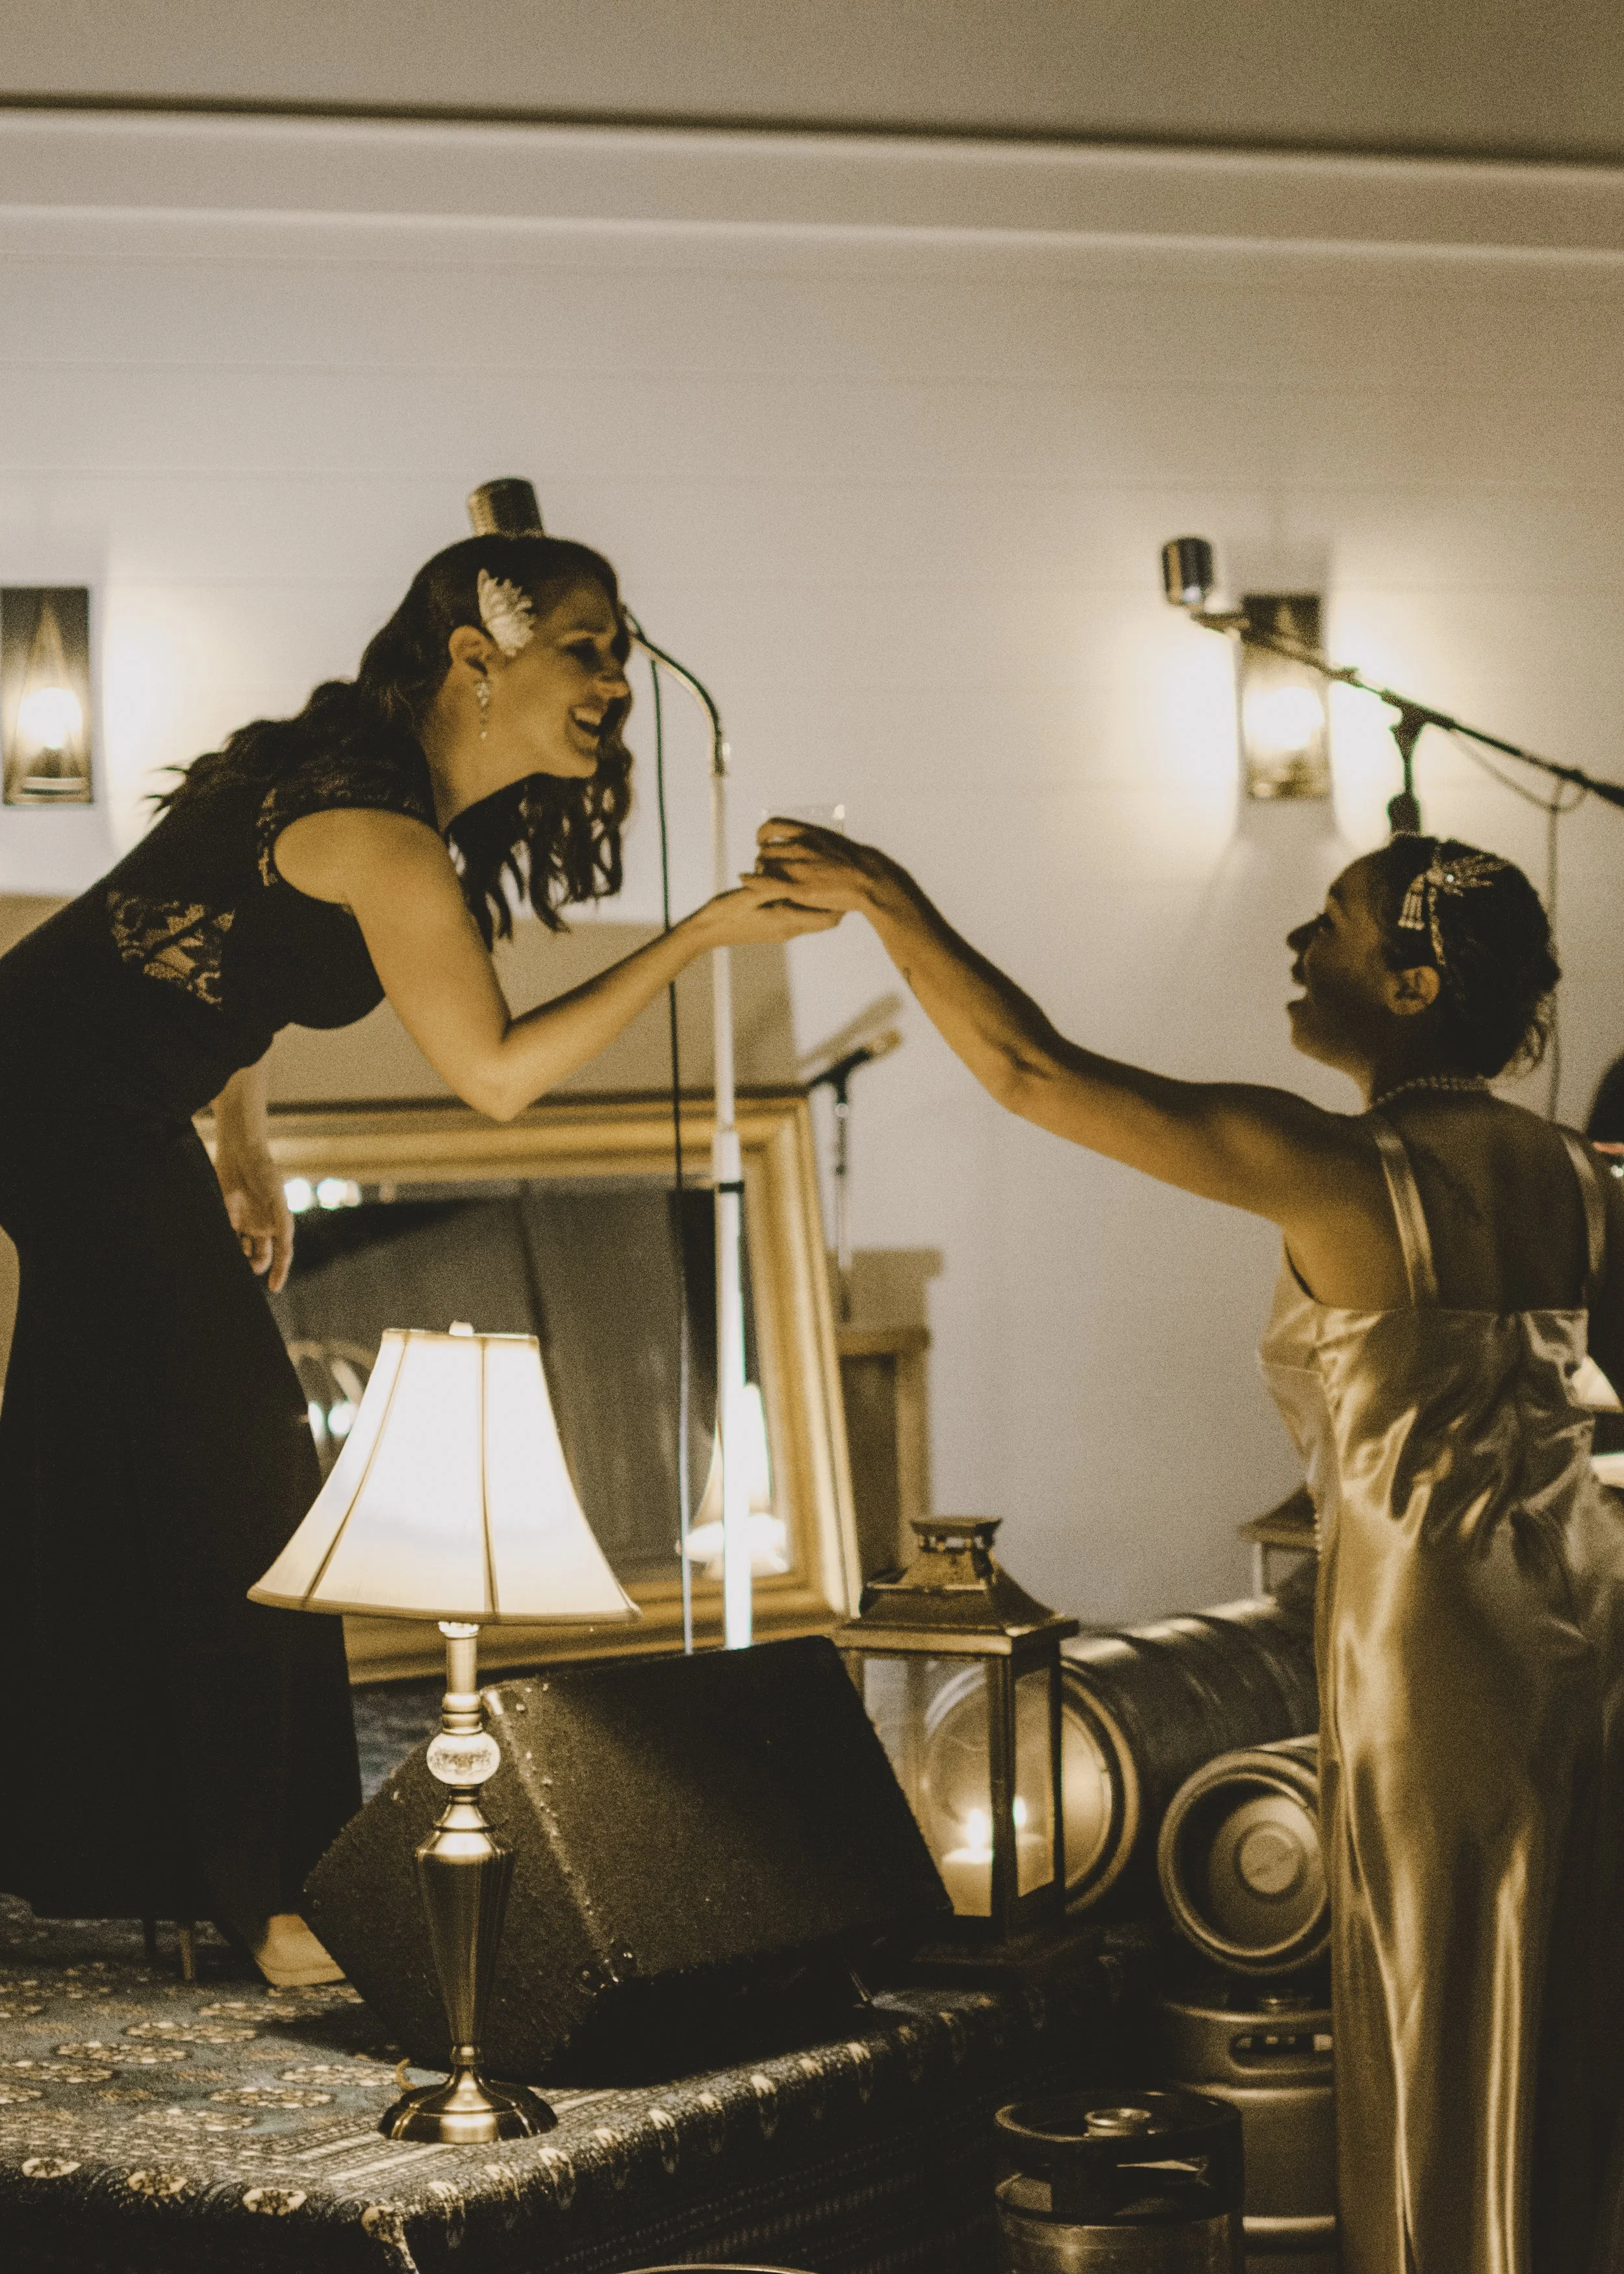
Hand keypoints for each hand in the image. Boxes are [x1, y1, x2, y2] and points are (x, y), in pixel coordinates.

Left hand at [215, 1146, 294, 1292]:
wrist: (240, 1154)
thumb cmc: (264, 1172)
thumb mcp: (277, 1196)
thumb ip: (282, 1220)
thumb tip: (285, 1245)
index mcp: (279, 1224)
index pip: (282, 1255)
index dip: (279, 1272)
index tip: (274, 1287)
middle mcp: (262, 1227)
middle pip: (260, 1257)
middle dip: (253, 1267)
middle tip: (244, 1270)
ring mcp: (244, 1224)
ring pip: (242, 1251)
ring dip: (238, 1258)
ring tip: (231, 1259)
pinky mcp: (226, 1218)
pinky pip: (226, 1239)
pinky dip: (224, 1246)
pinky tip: (219, 1250)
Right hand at [692, 884, 842, 948]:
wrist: (707, 931)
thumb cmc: (725, 914)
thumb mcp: (750, 896)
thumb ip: (773, 885)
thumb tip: (797, 874)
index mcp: (787, 921)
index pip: (827, 919)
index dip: (842, 905)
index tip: (849, 886)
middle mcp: (789, 928)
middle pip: (825, 919)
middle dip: (835, 902)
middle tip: (843, 879)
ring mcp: (781, 928)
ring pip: (812, 915)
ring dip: (818, 899)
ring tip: (826, 878)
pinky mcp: (773, 924)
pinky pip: (797, 913)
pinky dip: (803, 900)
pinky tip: (799, 883)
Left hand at [748, 818, 910, 916]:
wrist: (867, 879)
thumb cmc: (853, 862)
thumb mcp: (832, 840)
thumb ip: (815, 839)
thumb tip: (805, 837)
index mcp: (808, 833)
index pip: (774, 826)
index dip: (763, 833)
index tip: (762, 840)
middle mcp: (800, 847)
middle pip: (767, 848)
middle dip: (763, 856)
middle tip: (765, 865)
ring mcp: (797, 868)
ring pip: (765, 864)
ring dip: (760, 869)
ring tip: (764, 876)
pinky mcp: (797, 887)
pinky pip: (766, 882)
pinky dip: (751, 879)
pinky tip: (743, 879)